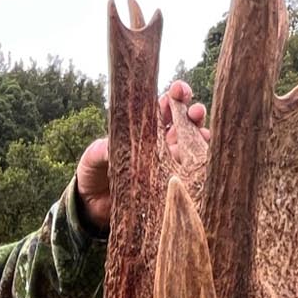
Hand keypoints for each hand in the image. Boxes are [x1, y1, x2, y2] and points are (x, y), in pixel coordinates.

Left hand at [74, 80, 208, 230]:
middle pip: (185, 123)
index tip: (177, 91)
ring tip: (203, 134)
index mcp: (144, 129)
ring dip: (201, 137)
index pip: (164, 108)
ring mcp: (168, 165)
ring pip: (193, 146)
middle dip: (194, 112)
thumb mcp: (93, 157)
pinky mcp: (171, 186)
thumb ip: (102, 150)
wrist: (93, 207)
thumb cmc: (93, 174)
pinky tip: (204, 161)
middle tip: (195, 110)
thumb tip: (112, 148)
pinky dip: (199, 166)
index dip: (174, 96)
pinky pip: (190, 175)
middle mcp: (161, 144)